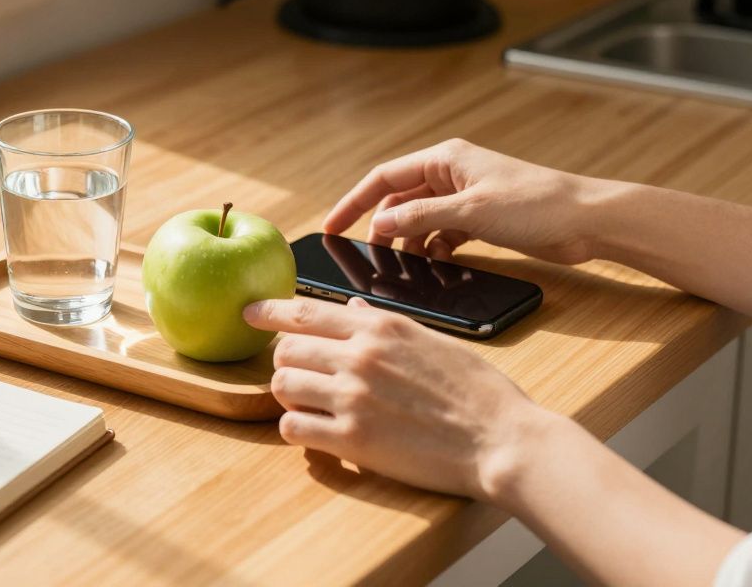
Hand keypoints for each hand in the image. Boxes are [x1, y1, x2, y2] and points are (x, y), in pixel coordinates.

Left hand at [246, 296, 550, 500]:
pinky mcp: (353, 440)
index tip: (249, 312)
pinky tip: (312, 431)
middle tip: (297, 374)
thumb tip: (354, 310)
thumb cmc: (476, 391)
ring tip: (307, 404)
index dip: (269, 311)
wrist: (502, 439)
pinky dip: (296, 429)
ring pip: (282, 386)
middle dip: (285, 361)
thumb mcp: (431, 340)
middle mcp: (360, 357)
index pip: (306, 310)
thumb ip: (385, 325)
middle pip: (285, 349)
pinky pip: (294, 429)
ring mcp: (353, 398)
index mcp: (380, 328)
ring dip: (288, 395)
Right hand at [324, 139, 598, 263]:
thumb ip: (420, 218)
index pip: (384, 178)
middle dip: (383, 228)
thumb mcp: (470, 211)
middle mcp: (451, 174)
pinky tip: (438, 265)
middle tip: (367, 255)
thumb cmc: (537, 204)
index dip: (354, 201)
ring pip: (420, 221)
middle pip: (399, 201)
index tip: (332, 225)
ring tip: (404, 266)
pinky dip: (435, 249)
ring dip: (411, 243)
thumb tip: (379, 226)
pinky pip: (442, 234)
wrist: (588, 220)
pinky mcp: (480, 219)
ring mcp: (466, 197)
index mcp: (445, 160)